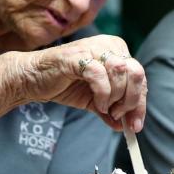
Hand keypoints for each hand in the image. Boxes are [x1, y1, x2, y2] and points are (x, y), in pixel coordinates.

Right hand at [19, 35, 146, 131]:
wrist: (34, 79)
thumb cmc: (65, 85)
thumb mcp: (95, 100)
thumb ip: (112, 111)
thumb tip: (129, 128)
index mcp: (116, 51)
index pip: (139, 77)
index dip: (140, 103)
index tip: (135, 126)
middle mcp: (108, 45)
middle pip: (136, 72)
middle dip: (131, 100)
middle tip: (118, 115)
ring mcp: (93, 48)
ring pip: (121, 72)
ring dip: (116, 97)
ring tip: (104, 108)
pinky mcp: (77, 56)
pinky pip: (100, 75)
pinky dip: (103, 94)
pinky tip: (97, 104)